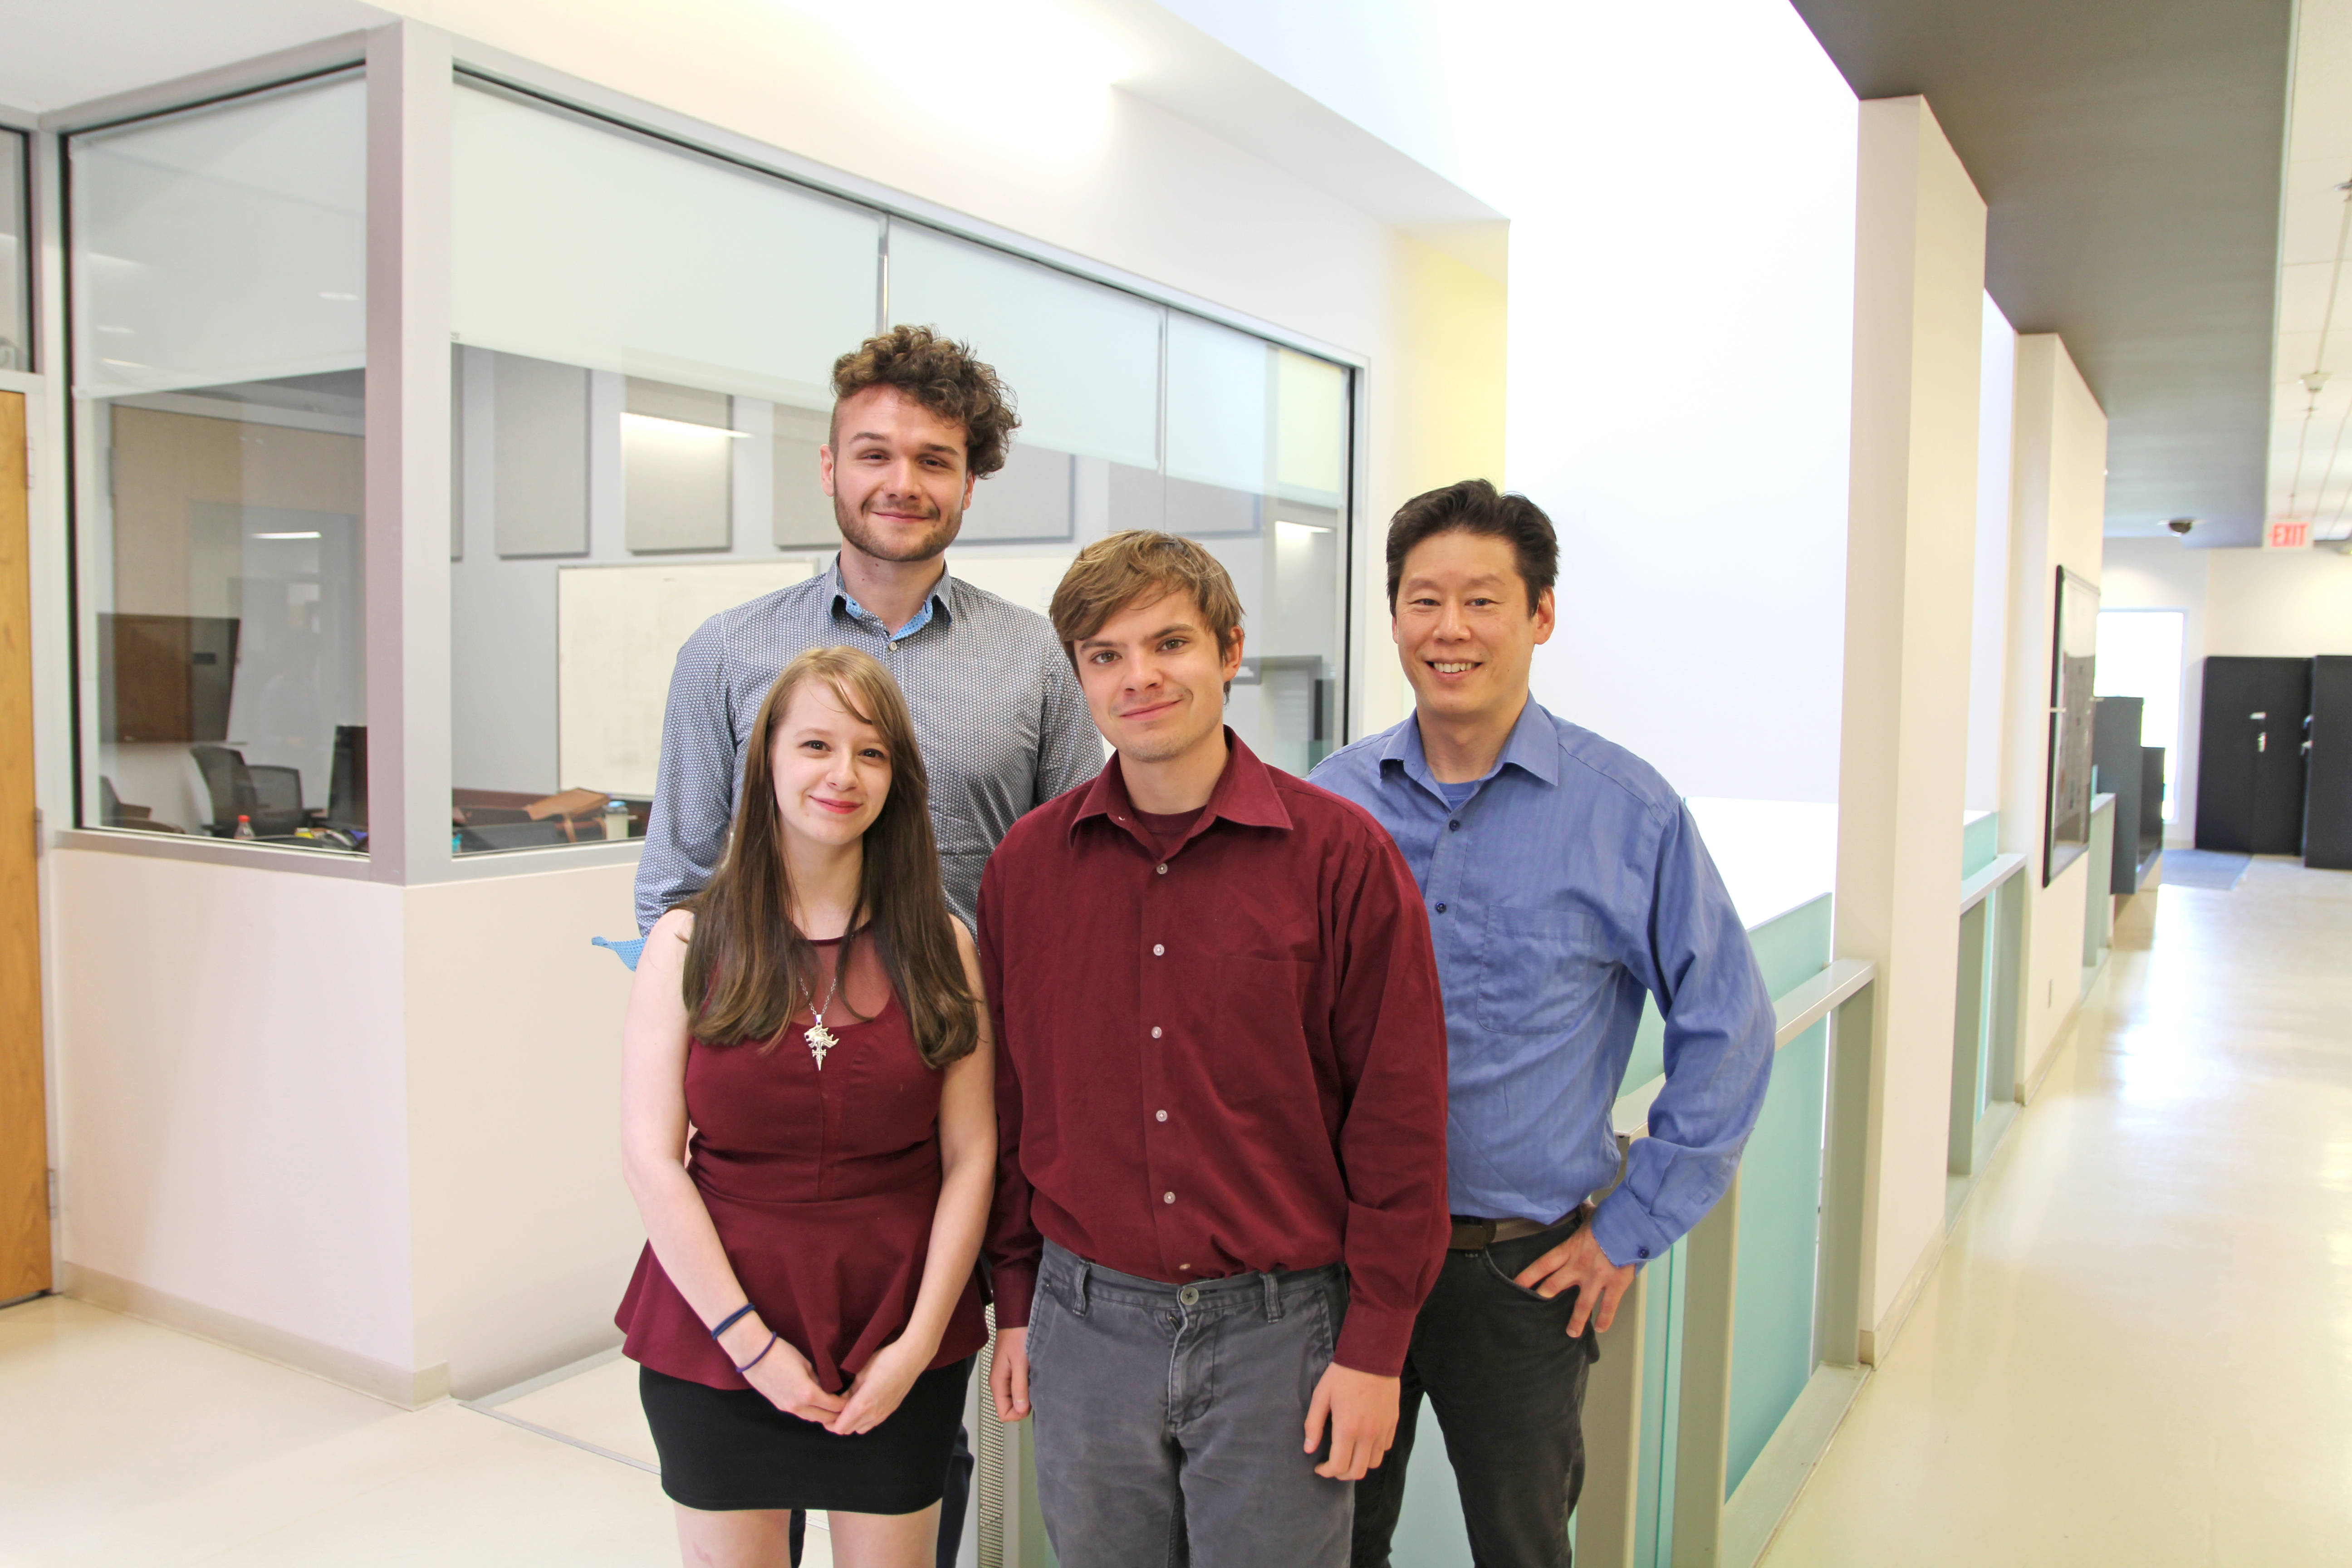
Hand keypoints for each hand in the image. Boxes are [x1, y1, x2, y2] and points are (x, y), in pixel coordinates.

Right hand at [736, 1332, 845, 1424]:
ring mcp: (787, 1408)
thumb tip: (825, 1388)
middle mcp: (797, 1406)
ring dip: (823, 1416)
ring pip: (811, 1418)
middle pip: (823, 1418)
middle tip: (847, 1409)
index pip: (833, 1406)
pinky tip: (817, 1406)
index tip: (853, 1402)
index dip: (845, 1405)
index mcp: (808, 1394)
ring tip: (834, 1410)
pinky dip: (811, 1412)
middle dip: (837, 1415)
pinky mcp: (779, 1405)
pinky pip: (800, 1414)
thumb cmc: (782, 1353)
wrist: (753, 1355)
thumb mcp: (806, 1363)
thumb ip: (818, 1379)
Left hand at [829, 1336, 930, 1434]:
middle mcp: (872, 1416)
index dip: (829, 1422)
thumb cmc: (884, 1361)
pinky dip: (863, 1420)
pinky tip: (863, 1405)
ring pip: (861, 1429)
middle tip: (833, 1408)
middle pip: (848, 1430)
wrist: (911, 1358)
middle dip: (838, 1422)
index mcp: (862, 1406)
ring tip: (847, 1407)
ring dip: (851, 1422)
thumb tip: (839, 1401)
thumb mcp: (860, 1374)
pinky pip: (872, 1423)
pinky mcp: (890, 1411)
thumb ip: (848, 1392)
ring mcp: (883, 1415)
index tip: (825, 1410)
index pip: (839, 1427)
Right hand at [989, 1326, 1030, 1421]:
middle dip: (1024, 1405)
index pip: (1004, 1414)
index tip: (1032, 1402)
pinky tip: (1035, 1375)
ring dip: (1027, 1395)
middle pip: (1010, 1407)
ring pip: (1016, 1398)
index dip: (1019, 1413)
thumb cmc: (1018, 1335)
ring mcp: (1006, 1377)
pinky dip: (1028, 1386)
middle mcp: (999, 1382)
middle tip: (1036, 1389)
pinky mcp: (1013, 1371)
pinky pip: (1019, 1387)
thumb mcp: (1021, 1362)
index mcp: (997, 1382)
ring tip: (1036, 1380)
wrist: (1017, 1317)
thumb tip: (1020, 1410)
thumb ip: (1019, 1387)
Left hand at [1304, 1363, 1398, 1479]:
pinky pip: (1384, 1448)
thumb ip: (1313, 1425)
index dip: (1327, 1472)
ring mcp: (1383, 1430)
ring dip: (1359, 1465)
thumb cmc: (1343, 1374)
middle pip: (1358, 1472)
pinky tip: (1363, 1441)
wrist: (1372, 1356)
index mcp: (1348, 1428)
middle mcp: (1368, 1434)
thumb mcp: (1321, 1396)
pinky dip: (1373, 1452)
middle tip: (1332, 1466)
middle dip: (1342, 1474)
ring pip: (1374, 1464)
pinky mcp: (1392, 1423)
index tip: (1319, 1467)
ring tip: (1348, 1455)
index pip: (1339, 1467)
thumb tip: (1309, 1449)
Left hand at [1513, 1223, 1638, 1337]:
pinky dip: (1605, 1319)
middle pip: (1555, 1285)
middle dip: (1545, 1295)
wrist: (1632, 1226)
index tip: (1517, 1285)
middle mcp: (1579, 1267)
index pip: (1543, 1264)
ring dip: (1576, 1321)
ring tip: (1571, 1333)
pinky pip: (1608, 1307)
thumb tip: (1584, 1203)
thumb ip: (1585, 1213)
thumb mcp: (1592, 1215)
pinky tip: (1601, 1329)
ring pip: (1581, 1305)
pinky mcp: (1615, 1285)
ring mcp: (1597, 1278)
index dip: (1528, 1276)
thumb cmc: (1611, 1218)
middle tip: (1538, 1303)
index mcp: (1570, 1249)